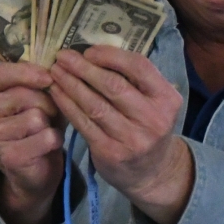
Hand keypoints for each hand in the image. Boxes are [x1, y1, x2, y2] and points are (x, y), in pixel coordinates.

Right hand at [0, 53, 64, 223]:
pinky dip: (55, 140)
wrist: (34, 167)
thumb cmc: (36, 122)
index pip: (2, 71)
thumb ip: (37, 74)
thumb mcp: (35, 93)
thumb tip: (54, 60)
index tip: (48, 76)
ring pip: (36, 116)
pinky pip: (46, 137)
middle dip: (47, 102)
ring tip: (44, 129)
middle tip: (48, 112)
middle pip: (24, 94)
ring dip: (50, 122)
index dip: (29, 72)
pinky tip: (46, 145)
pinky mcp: (7, 157)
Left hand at [48, 46, 193, 223]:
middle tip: (63, 56)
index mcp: (167, 99)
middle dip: (84, 68)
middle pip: (113, 85)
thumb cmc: (149, 128)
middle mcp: (153, 119)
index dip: (110, 56)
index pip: (139, 67)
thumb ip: (137, 81)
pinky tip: (57, 93)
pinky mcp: (111, 152)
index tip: (88, 51)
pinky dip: (67, 105)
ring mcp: (132, 138)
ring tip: (55, 71)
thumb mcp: (156, 104)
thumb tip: (98, 52)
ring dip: (71, 84)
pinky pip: (84, 123)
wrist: (153, 173)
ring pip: (95, 104)